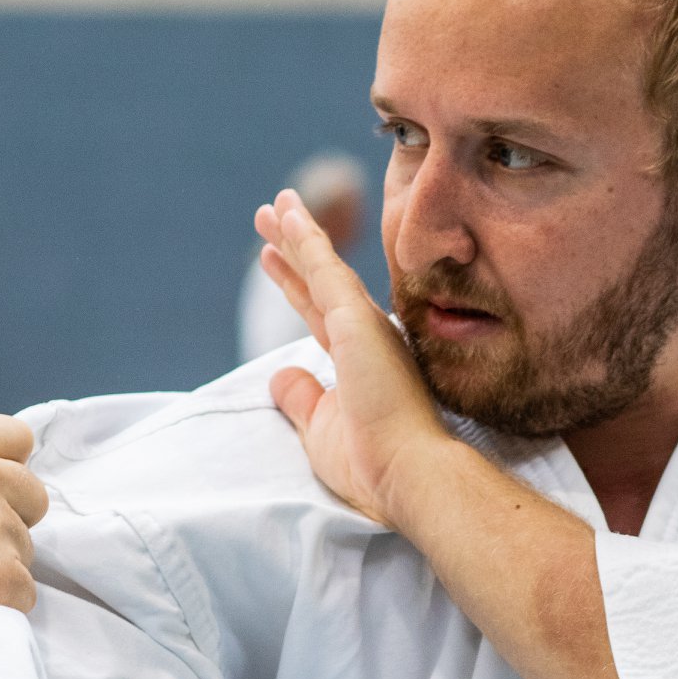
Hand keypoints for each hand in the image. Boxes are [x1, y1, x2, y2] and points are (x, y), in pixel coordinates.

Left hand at [254, 188, 452, 526]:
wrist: (408, 472)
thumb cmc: (372, 462)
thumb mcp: (322, 428)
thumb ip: (302, 398)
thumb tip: (279, 374)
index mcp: (363, 360)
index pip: (319, 312)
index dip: (295, 283)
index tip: (273, 259)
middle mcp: (368, 335)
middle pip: (320, 281)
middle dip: (293, 249)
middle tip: (269, 217)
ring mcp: (365, 325)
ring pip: (322, 266)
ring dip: (295, 233)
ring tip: (272, 206)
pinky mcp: (357, 320)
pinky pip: (323, 267)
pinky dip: (304, 238)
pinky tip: (287, 214)